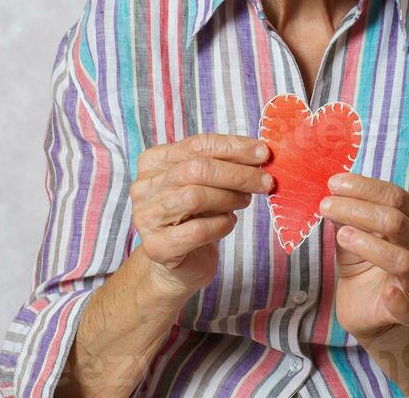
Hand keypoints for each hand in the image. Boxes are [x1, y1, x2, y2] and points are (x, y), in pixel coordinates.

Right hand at [130, 132, 271, 297]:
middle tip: (265, 181)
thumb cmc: (196, 215)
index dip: (233, 147)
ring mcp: (146, 217)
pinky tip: (228, 223)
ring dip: (230, 197)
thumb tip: (258, 153)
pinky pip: (197, 230)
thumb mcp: (206, 183)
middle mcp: (144, 187)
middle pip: (197, 169)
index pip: (197, 145)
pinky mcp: (157, 247)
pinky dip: (221, 225)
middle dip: (237, 174)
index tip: (262, 152)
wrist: (180, 263)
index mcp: (154, 161)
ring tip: (244, 201)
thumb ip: (222, 164)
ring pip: (195, 196)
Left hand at [319, 173, 408, 341]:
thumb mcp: (354, 231)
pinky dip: (400, 301)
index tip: (333, 183)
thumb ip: (349, 213)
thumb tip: (333, 190)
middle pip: (397, 222)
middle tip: (326, 206)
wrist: (369, 309)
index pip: (396, 196)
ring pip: (403, 259)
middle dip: (358, 210)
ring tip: (341, 235)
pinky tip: (389, 293)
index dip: (364, 188)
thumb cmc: (364, 262)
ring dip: (369, 244)